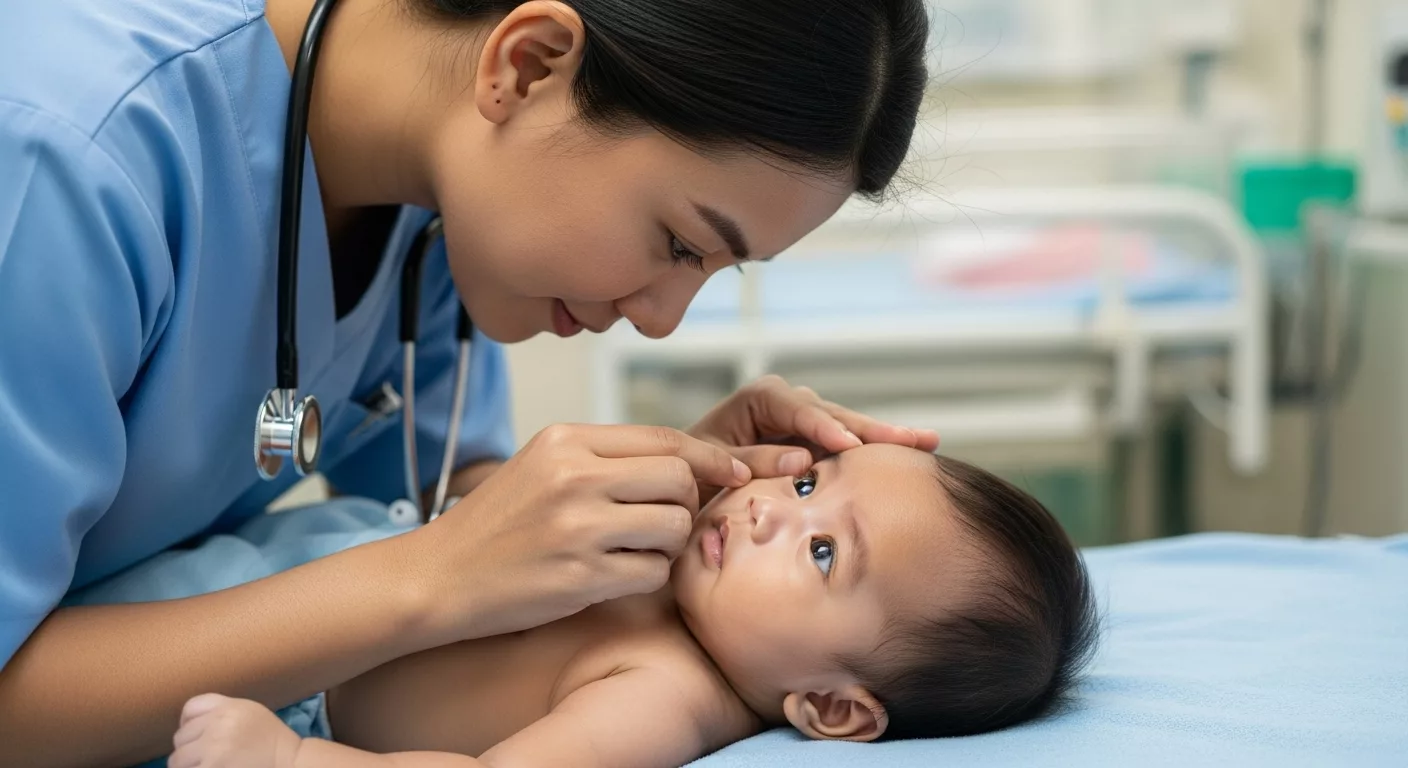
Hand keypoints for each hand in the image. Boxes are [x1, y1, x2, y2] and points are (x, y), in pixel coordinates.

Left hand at [169, 694, 301, 767]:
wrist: (289, 763)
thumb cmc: (270, 742)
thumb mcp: (250, 713)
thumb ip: (221, 713)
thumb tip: (186, 727)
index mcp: (229, 707)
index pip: (190, 708)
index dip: (188, 724)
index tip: (197, 737)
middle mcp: (218, 724)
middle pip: (180, 737)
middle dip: (189, 750)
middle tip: (207, 759)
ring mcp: (213, 748)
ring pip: (176, 760)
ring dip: (188, 767)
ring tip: (207, 766)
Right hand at [405, 424, 750, 643]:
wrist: (437, 576)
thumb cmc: (496, 523)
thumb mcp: (542, 465)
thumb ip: (605, 458)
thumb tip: (686, 462)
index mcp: (566, 440)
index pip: (664, 439)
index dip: (710, 457)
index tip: (736, 471)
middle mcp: (574, 476)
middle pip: (679, 480)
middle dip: (685, 504)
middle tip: (659, 523)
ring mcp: (577, 527)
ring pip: (674, 527)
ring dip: (667, 544)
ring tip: (632, 551)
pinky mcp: (579, 577)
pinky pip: (652, 573)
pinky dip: (646, 578)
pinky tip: (614, 577)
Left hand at [689, 375, 938, 478]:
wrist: (686, 486)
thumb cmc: (689, 473)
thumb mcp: (708, 466)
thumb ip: (749, 461)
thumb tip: (801, 461)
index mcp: (758, 399)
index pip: (797, 409)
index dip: (825, 427)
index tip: (850, 446)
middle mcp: (787, 403)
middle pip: (834, 415)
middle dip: (872, 429)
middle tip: (913, 438)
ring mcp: (805, 423)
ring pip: (848, 428)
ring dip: (885, 438)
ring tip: (927, 442)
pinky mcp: (815, 444)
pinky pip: (847, 447)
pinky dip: (875, 452)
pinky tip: (913, 452)